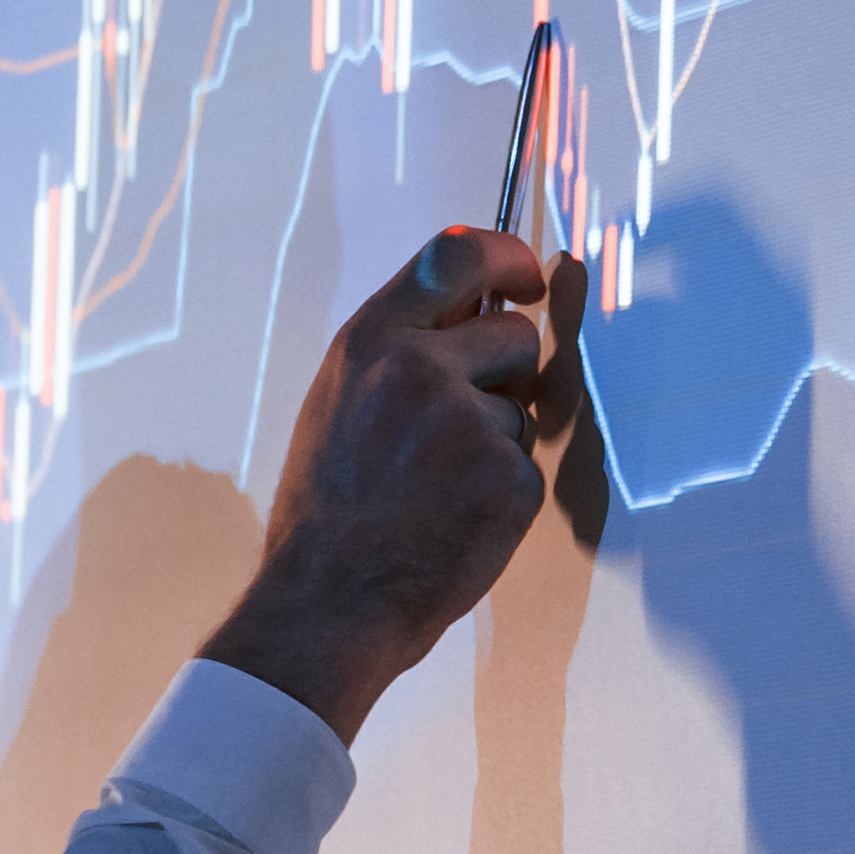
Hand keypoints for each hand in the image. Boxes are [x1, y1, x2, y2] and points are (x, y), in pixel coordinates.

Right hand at [203, 226, 565, 740]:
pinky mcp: (506, 478)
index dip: (506, 258)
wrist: (328, 601)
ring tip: (436, 487)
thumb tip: (469, 307)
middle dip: (506, 371)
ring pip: (520, 407)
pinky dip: (501, 493)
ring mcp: (468, 423)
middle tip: (463, 423)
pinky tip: (454, 519)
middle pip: (514, 332)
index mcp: (371, 342)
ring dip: (495, 440)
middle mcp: (419, 369)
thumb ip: (398, 348)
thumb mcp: (339, 400)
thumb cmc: (329, 509)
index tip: (526, 279)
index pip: (459, 252)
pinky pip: (526, 465)